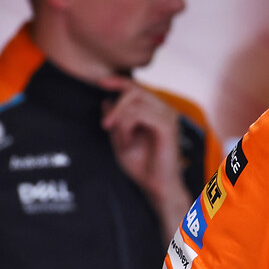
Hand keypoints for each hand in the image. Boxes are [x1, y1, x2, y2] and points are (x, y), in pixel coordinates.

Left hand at [99, 75, 192, 234]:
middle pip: (134, 90)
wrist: (156, 186)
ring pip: (135, 101)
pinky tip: (126, 143)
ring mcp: (168, 116)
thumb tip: (105, 101)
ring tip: (120, 141)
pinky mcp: (167, 126)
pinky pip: (139, 114)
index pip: (136, 87)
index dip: (118, 81)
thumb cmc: (142, 166)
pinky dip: (126, 128)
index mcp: (155, 111)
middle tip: (105, 126)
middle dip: (116, 106)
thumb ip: (114, 121)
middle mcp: (164, 110)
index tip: (101, 83)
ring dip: (120, 121)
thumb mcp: (120, 140)